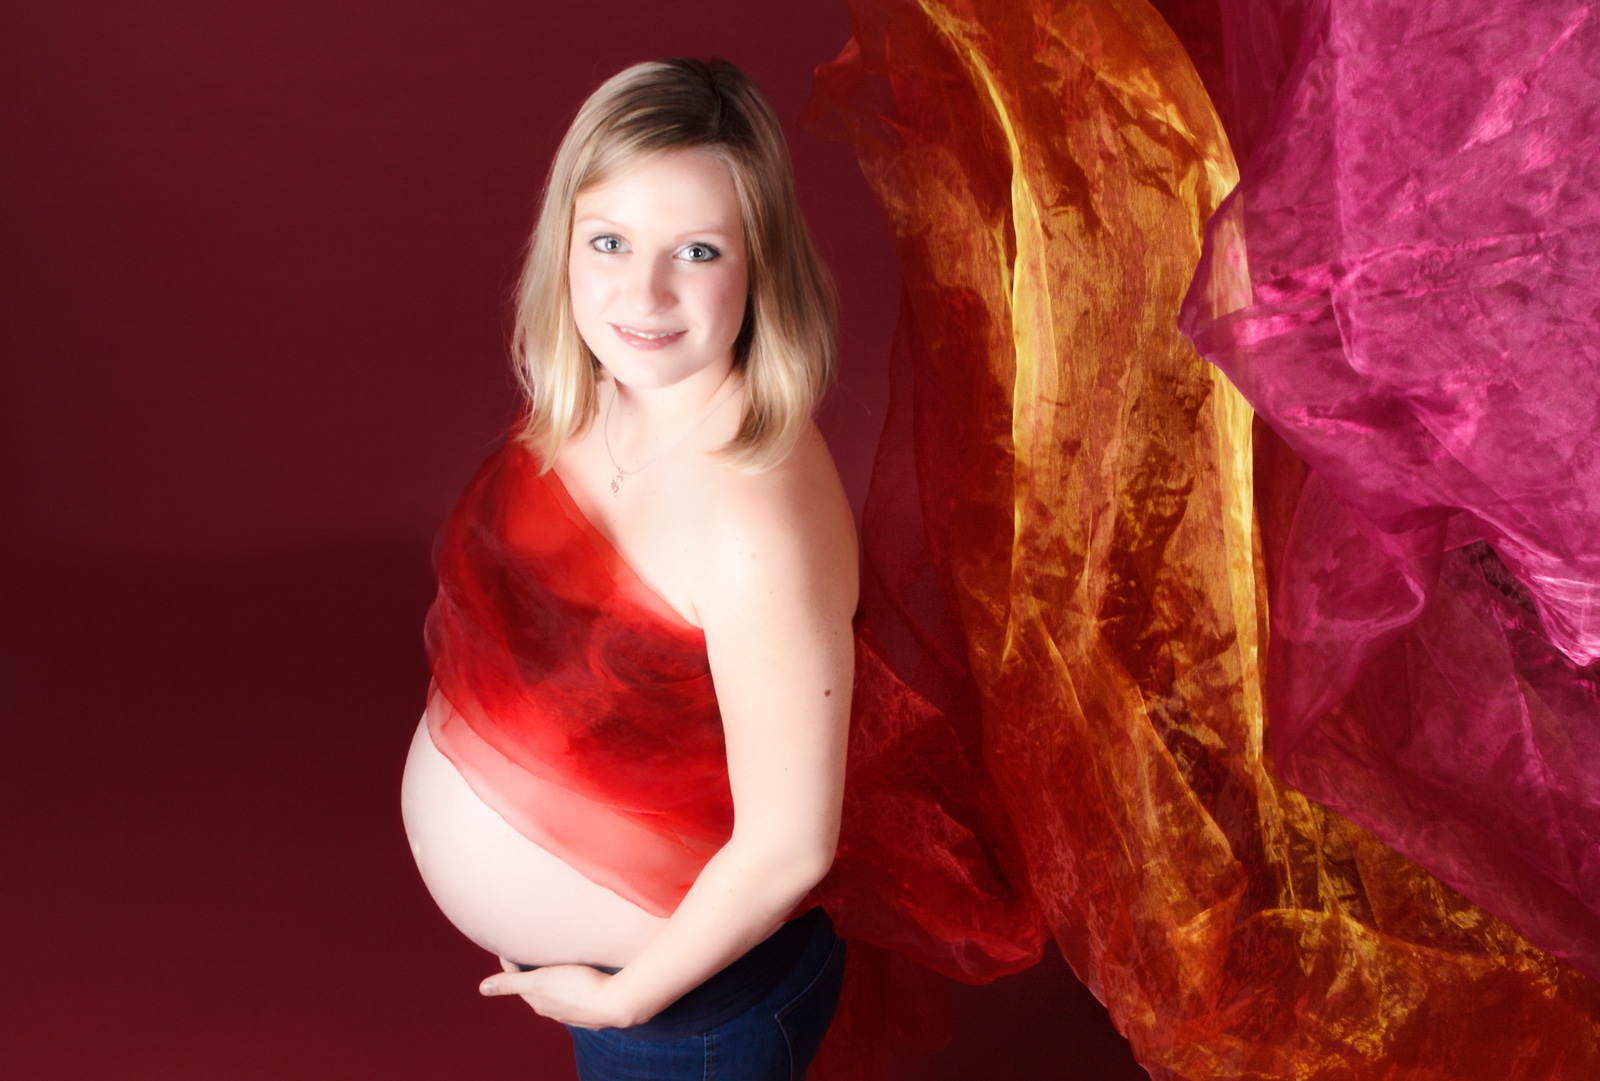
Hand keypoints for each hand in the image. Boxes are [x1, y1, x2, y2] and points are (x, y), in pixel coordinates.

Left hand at [479, 960, 636, 1029]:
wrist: (615, 1003)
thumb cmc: (576, 987)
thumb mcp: (539, 981)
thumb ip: (511, 983)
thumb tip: (482, 988)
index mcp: (537, 1001)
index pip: (516, 980)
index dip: (510, 962)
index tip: (508, 944)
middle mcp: (551, 1009)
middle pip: (534, 988)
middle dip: (529, 971)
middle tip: (529, 949)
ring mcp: (571, 1010)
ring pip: (554, 992)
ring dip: (550, 978)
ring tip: (552, 961)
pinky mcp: (589, 1008)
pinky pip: (572, 995)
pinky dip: (568, 985)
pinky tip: (576, 977)